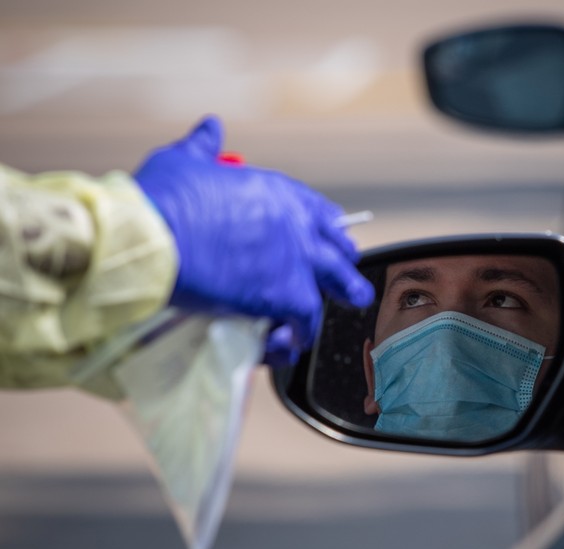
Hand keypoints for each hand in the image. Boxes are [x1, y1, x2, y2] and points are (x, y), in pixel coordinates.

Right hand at [134, 115, 373, 356]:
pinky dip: (294, 337)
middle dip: (343, 271)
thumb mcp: (185, 161)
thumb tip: (210, 127)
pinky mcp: (283, 297)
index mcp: (277, 193)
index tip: (331, 238)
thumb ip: (204, 147)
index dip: (327, 229)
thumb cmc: (163, 200)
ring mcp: (294, 263)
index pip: (320, 213)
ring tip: (310, 328)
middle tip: (347, 286)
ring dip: (319, 310)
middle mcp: (296, 227)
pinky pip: (303, 324)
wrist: (154, 238)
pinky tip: (285, 344)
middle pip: (338, 254)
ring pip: (329, 292)